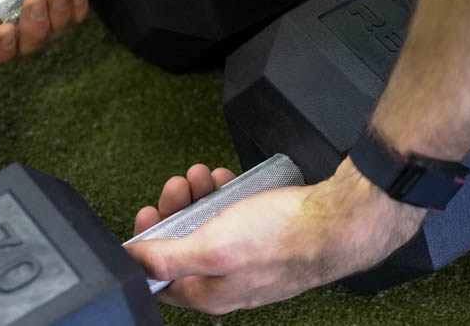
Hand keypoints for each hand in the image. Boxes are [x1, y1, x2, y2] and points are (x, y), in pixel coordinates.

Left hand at [125, 159, 425, 313]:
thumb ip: (168, 259)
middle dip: (176, 209)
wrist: (338, 220)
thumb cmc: (280, 239)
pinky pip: (232, 216)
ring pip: (208, 225)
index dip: (148, 246)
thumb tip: (132, 263)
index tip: (149, 214)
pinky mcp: (265, 237)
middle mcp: (227, 280)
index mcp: (210, 293)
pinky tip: (223, 178)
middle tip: (178, 185)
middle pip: (184, 245)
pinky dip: (222, 195)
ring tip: (201, 175)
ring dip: (197, 196)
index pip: (161, 278)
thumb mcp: (212, 248)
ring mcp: (247, 258)